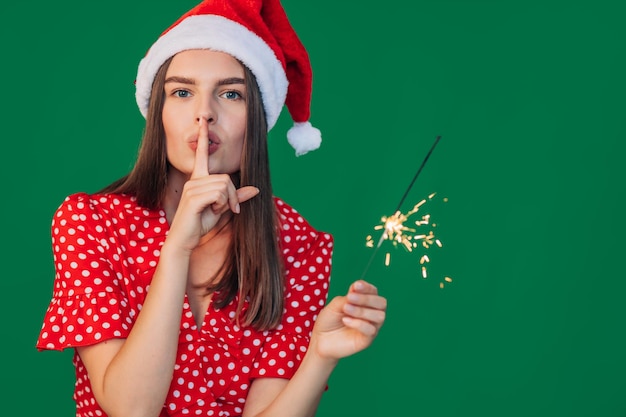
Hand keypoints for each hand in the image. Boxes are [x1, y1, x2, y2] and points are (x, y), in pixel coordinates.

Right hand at [167, 117, 258, 251]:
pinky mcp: (194, 197)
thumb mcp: (222, 208)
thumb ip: (236, 196)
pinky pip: (219, 193)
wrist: (184, 240)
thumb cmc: (200, 223)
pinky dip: (222, 204)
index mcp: (198, 178)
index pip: (201, 154)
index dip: (202, 137)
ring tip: (215, 211)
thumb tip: (255, 189)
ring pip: (224, 185)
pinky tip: (211, 212)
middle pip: (226, 177)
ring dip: (227, 201)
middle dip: (233, 195)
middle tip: (229, 209)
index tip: (202, 122)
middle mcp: (194, 179)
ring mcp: (192, 187)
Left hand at [311, 280, 386, 360]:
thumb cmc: (329, 321)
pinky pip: (371, 330)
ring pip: (380, 316)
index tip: (355, 286)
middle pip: (381, 303)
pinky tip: (345, 320)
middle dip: (366, 298)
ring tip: (346, 309)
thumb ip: (347, 298)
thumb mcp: (335, 305)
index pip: (374, 291)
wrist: (321, 340)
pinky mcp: (367, 340)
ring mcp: (371, 327)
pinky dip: (358, 323)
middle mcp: (371, 314)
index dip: (367, 287)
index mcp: (365, 302)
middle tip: (350, 297)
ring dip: (362, 310)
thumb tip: (356, 288)